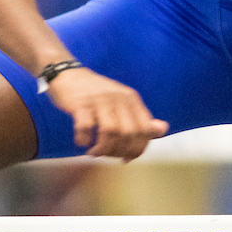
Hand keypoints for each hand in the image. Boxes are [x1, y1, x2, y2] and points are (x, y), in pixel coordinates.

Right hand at [46, 68, 168, 160]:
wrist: (68, 73)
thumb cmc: (97, 93)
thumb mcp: (122, 102)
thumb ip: (141, 117)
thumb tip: (163, 129)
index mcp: (131, 99)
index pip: (145, 129)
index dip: (138, 149)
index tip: (126, 158)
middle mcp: (118, 98)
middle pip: (129, 134)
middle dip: (120, 152)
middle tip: (108, 156)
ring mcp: (99, 100)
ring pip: (111, 132)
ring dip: (103, 149)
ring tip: (94, 152)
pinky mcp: (80, 103)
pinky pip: (85, 127)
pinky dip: (84, 140)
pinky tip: (82, 142)